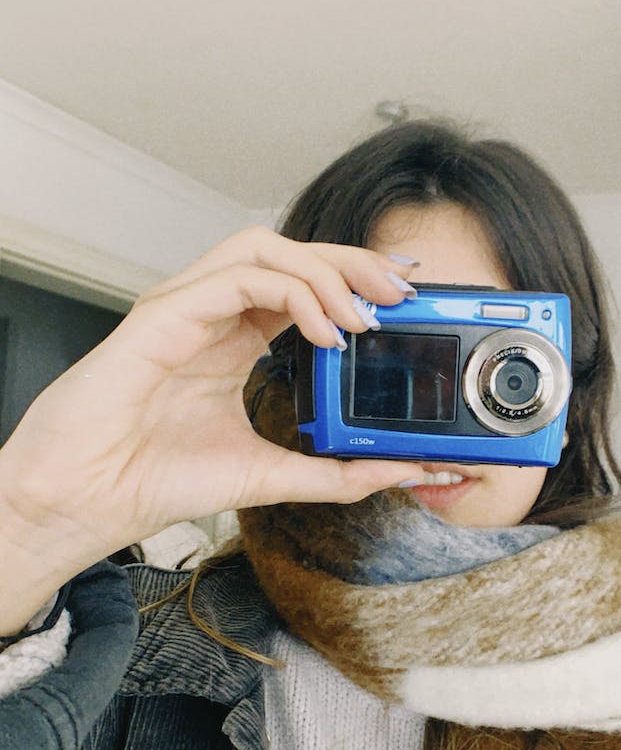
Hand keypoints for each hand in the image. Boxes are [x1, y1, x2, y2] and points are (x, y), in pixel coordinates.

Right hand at [0, 227, 418, 566]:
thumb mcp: (270, 476)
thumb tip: (401, 471)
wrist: (90, 501)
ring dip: (325, 272)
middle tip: (399, 294)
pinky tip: (324, 334)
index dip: (353, 281)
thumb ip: (336, 473)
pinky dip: (292, 294)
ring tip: (363, 316)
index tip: (402, 300)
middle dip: (352, 264)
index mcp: (232, 339)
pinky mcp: (164, 313)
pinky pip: (238, 278)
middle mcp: (211, 313)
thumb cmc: (154, 480)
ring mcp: (185, 307)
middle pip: (290, 254)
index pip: (301, 285)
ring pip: (264, 248)